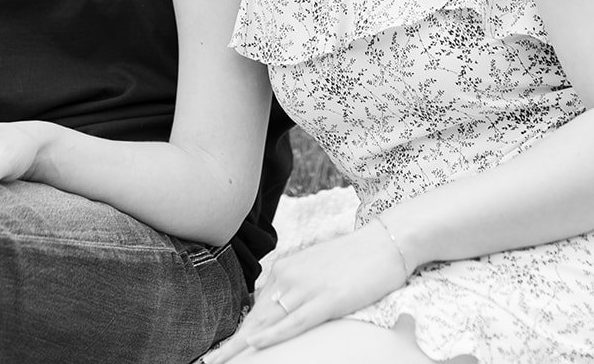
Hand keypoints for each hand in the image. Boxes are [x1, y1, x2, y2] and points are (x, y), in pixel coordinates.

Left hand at [205, 223, 406, 357]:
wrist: (385, 242)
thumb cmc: (355, 259)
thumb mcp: (317, 271)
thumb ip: (297, 288)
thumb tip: (282, 308)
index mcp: (286, 269)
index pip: (256, 309)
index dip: (237, 334)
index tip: (218, 351)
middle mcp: (289, 276)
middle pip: (255, 318)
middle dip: (231, 345)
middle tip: (208, 361)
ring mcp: (307, 287)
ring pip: (268, 322)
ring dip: (242, 345)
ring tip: (219, 361)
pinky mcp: (327, 299)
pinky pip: (295, 321)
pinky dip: (273, 334)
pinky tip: (255, 343)